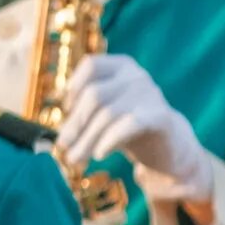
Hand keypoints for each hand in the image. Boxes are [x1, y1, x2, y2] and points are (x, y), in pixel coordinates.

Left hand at [58, 54, 214, 205]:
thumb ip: (80, 116)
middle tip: (63, 147)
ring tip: (74, 159)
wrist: (167, 146)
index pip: (91, 65)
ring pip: (107, 114)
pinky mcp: (161, 116)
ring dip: (86, 140)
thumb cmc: (127, 128)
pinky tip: (98, 154)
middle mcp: (136, 75)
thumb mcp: (102, 115)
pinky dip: (108, 140)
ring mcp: (151, 94)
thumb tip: (57, 137)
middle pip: (94, 95)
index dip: (74, 86)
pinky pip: (128, 125)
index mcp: (121, 67)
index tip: (65, 109)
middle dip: (75, 124)